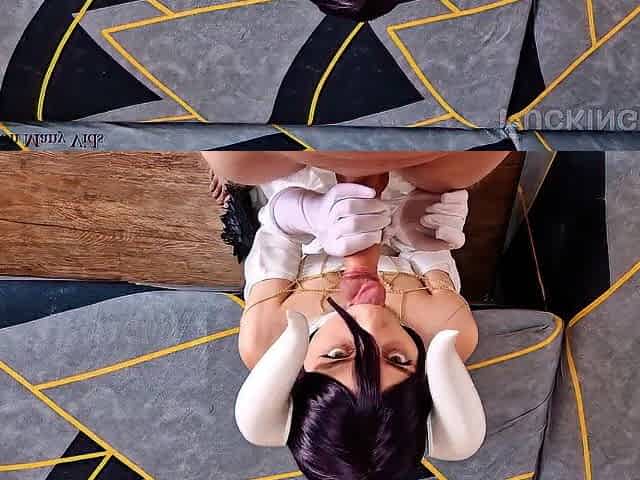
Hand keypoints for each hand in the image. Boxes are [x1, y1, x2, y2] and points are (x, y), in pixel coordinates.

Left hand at [271, 184, 390, 256]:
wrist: (316, 216)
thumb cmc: (343, 232)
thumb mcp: (352, 246)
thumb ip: (369, 245)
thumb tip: (390, 233)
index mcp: (333, 247)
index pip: (350, 244)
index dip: (369, 238)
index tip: (382, 233)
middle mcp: (326, 231)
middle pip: (351, 224)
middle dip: (374, 220)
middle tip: (386, 218)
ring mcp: (325, 214)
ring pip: (348, 206)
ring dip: (370, 205)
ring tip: (382, 206)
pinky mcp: (327, 197)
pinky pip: (343, 191)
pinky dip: (359, 190)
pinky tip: (372, 193)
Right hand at [389, 189, 468, 250]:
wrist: (407, 213)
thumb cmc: (414, 229)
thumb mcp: (419, 242)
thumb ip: (432, 245)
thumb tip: (448, 242)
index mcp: (450, 239)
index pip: (458, 240)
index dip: (449, 234)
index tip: (437, 231)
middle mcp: (457, 225)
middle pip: (457, 222)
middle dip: (439, 220)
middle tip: (424, 220)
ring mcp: (459, 210)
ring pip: (460, 209)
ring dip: (442, 209)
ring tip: (428, 210)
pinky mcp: (456, 196)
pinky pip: (462, 196)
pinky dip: (453, 197)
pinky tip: (443, 198)